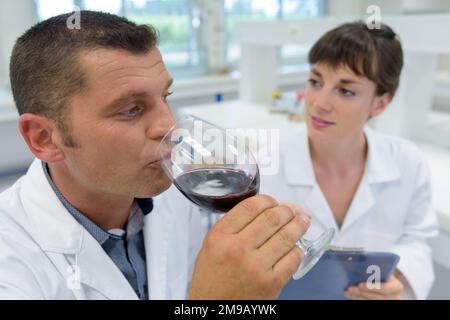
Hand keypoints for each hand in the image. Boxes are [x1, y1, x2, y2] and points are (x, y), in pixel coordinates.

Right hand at [188, 195, 310, 299]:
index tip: (272, 201)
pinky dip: (298, 249)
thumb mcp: (211, 247)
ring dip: (299, 224)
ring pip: (287, 236)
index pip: (250, 206)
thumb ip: (231, 227)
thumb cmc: (212, 281)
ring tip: (302, 220)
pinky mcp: (271, 283)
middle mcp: (237, 249)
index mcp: (220, 237)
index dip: (267, 199)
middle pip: (272, 217)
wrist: (214, 310)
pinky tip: (296, 246)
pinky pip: (293, 258)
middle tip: (291, 210)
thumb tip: (262, 210)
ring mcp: (256, 267)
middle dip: (287, 210)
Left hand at [345, 273, 403, 299]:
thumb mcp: (385, 271)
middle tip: (350, 288)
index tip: (360, 284)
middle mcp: (394, 297)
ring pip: (370, 301)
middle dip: (362, 292)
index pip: (385, 288)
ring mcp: (386, 302)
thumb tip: (361, 261)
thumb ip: (378, 268)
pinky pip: (367, 303)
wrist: (389, 284)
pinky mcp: (379, 303)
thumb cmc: (385, 274)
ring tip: (347, 291)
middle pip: (376, 297)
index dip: (372, 287)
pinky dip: (357, 299)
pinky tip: (350, 295)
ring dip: (357, 296)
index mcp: (397, 286)